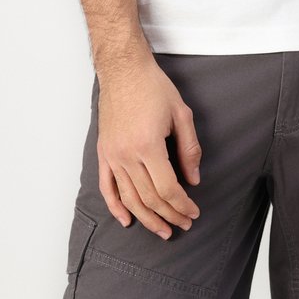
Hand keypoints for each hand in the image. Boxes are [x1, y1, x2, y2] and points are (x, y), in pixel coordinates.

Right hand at [96, 61, 201, 238]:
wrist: (124, 69)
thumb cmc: (153, 86)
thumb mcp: (181, 113)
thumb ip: (189, 149)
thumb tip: (194, 179)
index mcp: (148, 145)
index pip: (167, 188)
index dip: (182, 205)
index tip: (193, 212)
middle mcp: (127, 154)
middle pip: (149, 198)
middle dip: (169, 215)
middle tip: (183, 224)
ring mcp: (113, 155)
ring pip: (129, 198)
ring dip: (146, 218)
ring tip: (162, 229)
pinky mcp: (104, 152)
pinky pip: (107, 187)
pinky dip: (116, 207)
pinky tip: (127, 220)